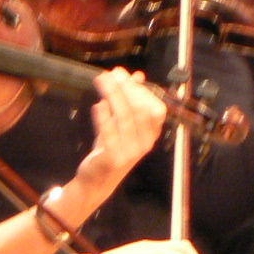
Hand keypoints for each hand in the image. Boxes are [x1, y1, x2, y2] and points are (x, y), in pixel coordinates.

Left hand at [71, 69, 167, 193]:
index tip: (123, 74)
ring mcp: (130, 152)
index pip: (156, 108)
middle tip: (111, 74)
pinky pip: (110, 134)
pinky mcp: (113, 159)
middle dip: (126, 89)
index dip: (141, 90)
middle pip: (140, 110)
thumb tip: (138, 76)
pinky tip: (98, 105)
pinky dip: (104, 118)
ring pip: (125, 118)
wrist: (97, 180)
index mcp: (151, 134)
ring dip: (113, 96)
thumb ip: (130, 101)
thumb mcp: (122, 123)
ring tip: (102, 81)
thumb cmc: (112, 148)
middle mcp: (145, 143)